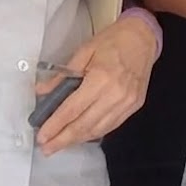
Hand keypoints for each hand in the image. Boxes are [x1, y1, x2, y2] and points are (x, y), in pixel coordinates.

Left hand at [34, 12, 158, 154]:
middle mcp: (114, 95)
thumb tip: (41, 91)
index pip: (73, 108)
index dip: (55, 124)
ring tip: (60, 144)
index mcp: (100, 78)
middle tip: (46, 148)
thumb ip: (63, 74)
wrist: (143, 36)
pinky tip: (82, 135)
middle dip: (63, 139)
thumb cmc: (113, 40)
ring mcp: (126, 104)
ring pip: (98, 130)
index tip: (41, 136)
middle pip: (84, 125)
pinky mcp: (134, 107)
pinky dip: (94, 133)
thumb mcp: (84, 50)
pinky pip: (111, 126)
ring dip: (77, 140)